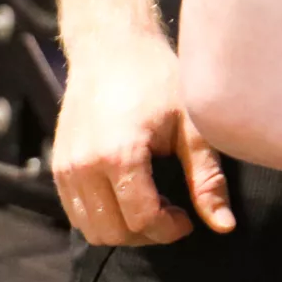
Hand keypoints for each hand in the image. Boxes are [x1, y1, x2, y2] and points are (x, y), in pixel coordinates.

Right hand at [51, 31, 234, 245]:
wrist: (112, 48)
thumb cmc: (158, 80)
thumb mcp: (191, 125)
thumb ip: (206, 179)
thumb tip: (224, 226)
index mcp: (118, 155)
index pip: (142, 220)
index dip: (170, 229)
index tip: (188, 218)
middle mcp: (83, 167)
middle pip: (115, 233)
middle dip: (149, 234)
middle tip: (174, 213)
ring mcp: (65, 169)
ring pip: (92, 230)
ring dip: (125, 229)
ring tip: (153, 204)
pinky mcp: (57, 167)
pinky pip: (77, 214)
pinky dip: (103, 217)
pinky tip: (129, 195)